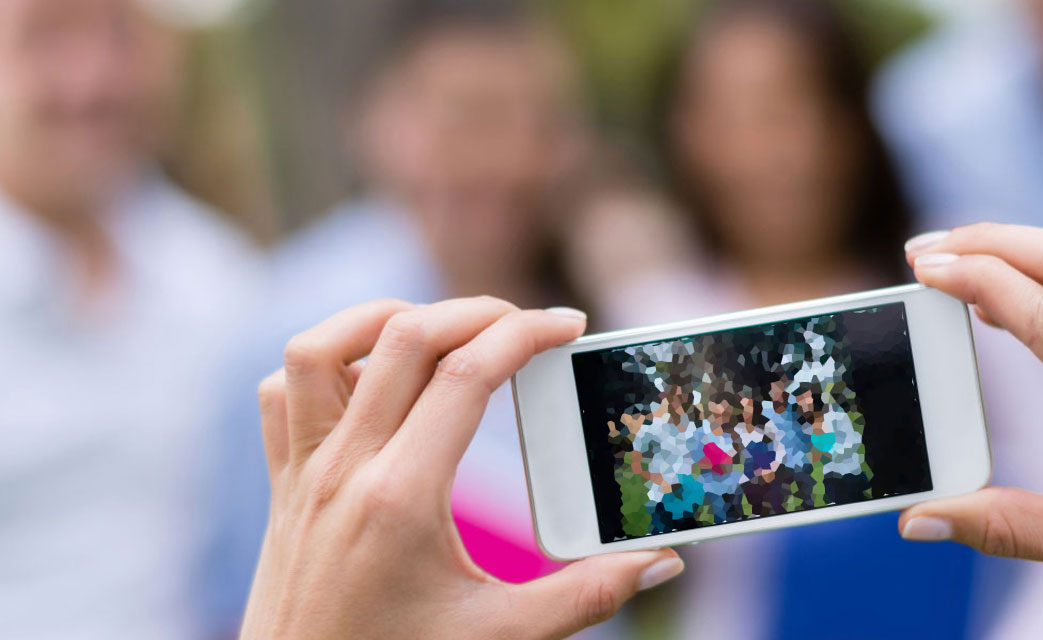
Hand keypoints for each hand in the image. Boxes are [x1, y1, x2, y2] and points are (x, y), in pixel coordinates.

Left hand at [241, 297, 683, 638]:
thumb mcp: (499, 636)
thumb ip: (587, 597)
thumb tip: (661, 564)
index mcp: (402, 497)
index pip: (467, 374)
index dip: (526, 333)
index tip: (568, 325)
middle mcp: (346, 469)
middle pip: (405, 337)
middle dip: (476, 311)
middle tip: (527, 326)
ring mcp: (305, 471)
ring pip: (323, 347)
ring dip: (385, 317)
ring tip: (442, 329)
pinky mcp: (283, 482)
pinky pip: (281, 392)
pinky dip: (324, 362)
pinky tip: (369, 376)